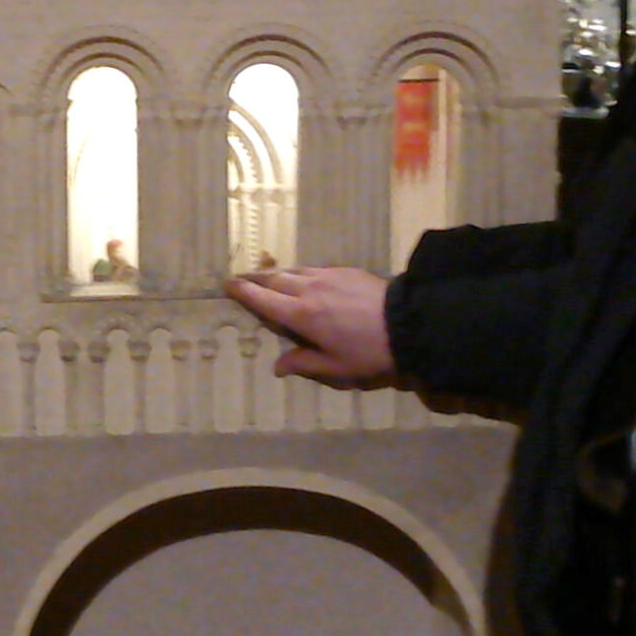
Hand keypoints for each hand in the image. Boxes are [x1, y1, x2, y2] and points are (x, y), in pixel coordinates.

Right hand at [227, 267, 394, 385]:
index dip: (244, 292)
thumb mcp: (336, 367)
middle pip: (274, 279)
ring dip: (276, 274)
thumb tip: (277, 367)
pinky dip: (300, 273)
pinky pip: (313, 269)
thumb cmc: (368, 351)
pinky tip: (303, 279)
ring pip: (293, 271)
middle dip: (255, 278)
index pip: (264, 300)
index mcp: (301, 315)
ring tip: (268, 278)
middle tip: (241, 279)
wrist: (406, 322)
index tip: (229, 285)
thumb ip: (304, 363)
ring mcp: (327, 276)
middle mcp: (308, 290)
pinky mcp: (344, 270)